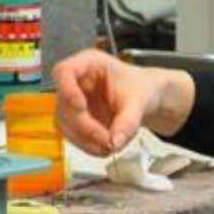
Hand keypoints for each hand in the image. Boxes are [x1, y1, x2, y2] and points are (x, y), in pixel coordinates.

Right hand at [52, 49, 193, 155]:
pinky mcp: (78, 120)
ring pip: (65, 123)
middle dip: (85, 126)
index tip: (81, 106)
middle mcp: (76, 81)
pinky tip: (104, 150)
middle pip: (64, 104)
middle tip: (106, 140)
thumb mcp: (140, 100)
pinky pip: (73, 135)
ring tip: (108, 148)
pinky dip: (87, 145)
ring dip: (84, 140)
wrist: (149, 98)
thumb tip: (114, 142)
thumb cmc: (142, 87)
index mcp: (89, 63)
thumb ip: (128, 122)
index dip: (67, 89)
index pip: (64, 71)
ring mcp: (74, 101)